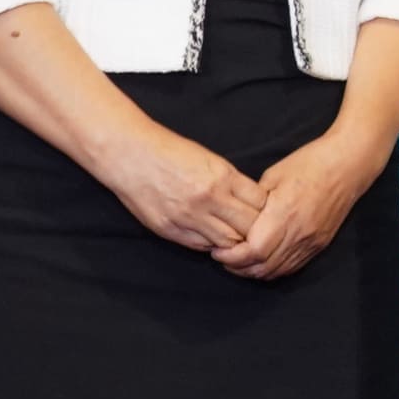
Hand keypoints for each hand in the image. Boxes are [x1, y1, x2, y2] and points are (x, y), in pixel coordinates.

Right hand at [99, 126, 267, 260]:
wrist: (131, 155)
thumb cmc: (171, 152)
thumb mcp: (210, 159)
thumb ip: (231, 182)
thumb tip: (251, 203)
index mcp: (223, 177)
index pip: (260, 203)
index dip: (267, 211)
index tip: (266, 213)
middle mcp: (209, 198)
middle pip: (248, 226)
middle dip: (256, 230)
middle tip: (256, 231)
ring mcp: (188, 217)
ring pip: (227, 242)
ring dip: (234, 242)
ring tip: (235, 237)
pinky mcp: (170, 229)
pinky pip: (201, 246)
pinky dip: (211, 245)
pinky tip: (213, 238)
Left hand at [223, 129, 392, 280]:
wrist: (349, 164)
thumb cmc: (309, 163)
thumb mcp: (273, 176)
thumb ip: (254, 203)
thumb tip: (236, 219)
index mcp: (284, 215)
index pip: (252, 251)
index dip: (231, 256)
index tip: (217, 250)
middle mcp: (299, 233)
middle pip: (262, 267)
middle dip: (237, 267)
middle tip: (223, 257)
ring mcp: (312, 241)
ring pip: (277, 271)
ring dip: (254, 271)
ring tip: (239, 261)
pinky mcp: (320, 244)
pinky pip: (292, 267)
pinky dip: (273, 269)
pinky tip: (263, 260)